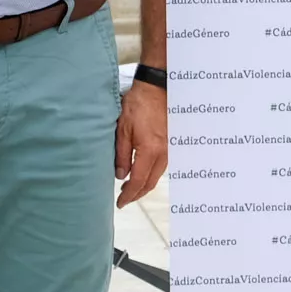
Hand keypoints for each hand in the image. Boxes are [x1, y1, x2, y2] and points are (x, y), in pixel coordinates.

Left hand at [116, 78, 167, 206]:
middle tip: (124, 199)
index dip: (129, 195)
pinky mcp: (170, 143)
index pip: (138, 181)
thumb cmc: (138, 105)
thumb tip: (120, 175)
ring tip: (130, 188)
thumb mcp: (123, 129)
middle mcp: (163, 153)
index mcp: (150, 151)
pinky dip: (150, 174)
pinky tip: (142, 172)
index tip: (120, 203)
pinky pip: (161, 166)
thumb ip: (121, 155)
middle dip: (137, 194)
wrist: (157, 88)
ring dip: (144, 185)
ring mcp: (169, 149)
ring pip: (157, 176)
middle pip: (150, 183)